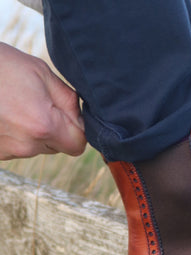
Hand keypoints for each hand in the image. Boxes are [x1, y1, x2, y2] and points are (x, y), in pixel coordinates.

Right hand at [0, 43, 85, 159]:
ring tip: (14, 105)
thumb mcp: (41, 73)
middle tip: (35, 103)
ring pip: (35, 147)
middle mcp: (25, 145)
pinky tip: (3, 113)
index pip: (77, 145)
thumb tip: (81, 119)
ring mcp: (5, 151)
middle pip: (57, 147)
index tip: (65, 113)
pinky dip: (13, 133)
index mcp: (43, 126)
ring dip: (32, 131)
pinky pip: (15, 147)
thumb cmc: (1, 65)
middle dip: (55, 129)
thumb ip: (68, 101)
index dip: (76, 129)